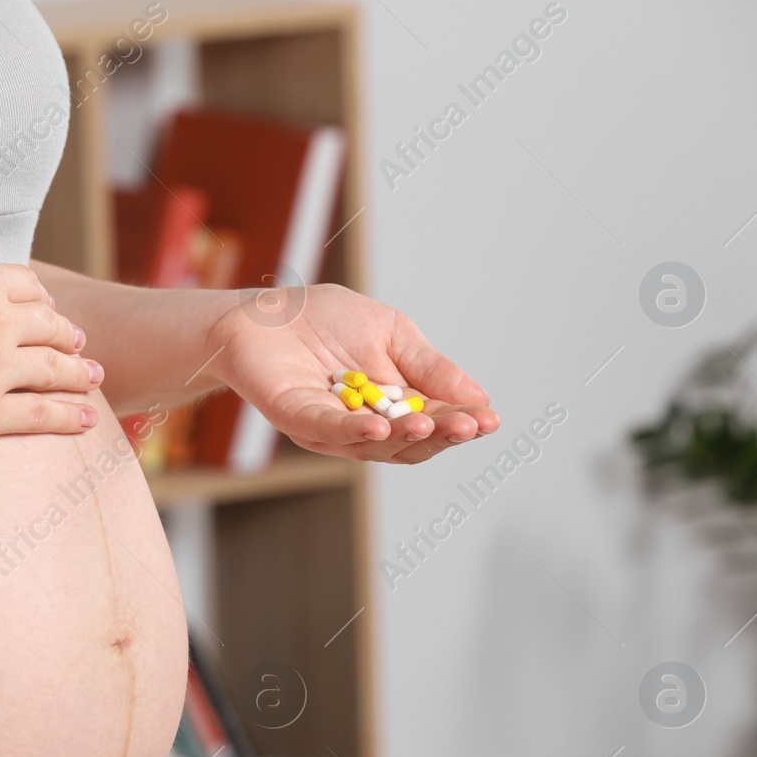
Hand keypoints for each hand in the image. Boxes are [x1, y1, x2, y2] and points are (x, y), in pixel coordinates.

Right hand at [0, 238, 103, 447]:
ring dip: (79, 375)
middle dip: (69, 337)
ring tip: (93, 380)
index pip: (29, 287)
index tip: (50, 311)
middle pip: (50, 328)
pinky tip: (87, 420)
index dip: (44, 300)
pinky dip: (70, 416)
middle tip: (80, 347)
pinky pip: (41, 414)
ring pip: (54, 371)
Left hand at [204, 283, 498, 463]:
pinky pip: (331, 431)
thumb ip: (430, 366)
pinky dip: (356, 431)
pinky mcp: (299, 420)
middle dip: (442, 434)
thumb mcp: (392, 333)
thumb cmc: (324, 320)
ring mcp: (332, 428)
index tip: (490, 419)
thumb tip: (479, 396)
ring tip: (431, 424)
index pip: (434, 421)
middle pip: (410, 443)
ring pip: (375, 445)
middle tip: (469, 426)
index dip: (462, 423)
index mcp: (392, 404)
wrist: (266, 312)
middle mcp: (365, 425)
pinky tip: (381, 428)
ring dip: (406, 436)